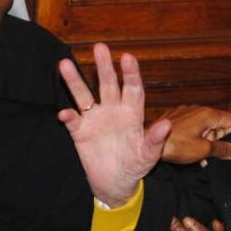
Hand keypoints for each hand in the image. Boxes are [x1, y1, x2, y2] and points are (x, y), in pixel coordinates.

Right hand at [58, 43, 170, 205]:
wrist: (116, 183)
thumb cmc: (136, 165)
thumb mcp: (148, 156)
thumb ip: (155, 141)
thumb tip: (166, 124)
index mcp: (132, 113)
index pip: (132, 89)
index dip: (131, 73)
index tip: (128, 58)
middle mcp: (112, 110)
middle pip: (107, 84)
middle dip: (103, 66)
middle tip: (99, 47)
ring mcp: (95, 119)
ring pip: (83, 96)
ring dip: (75, 81)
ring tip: (64, 64)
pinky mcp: (80, 132)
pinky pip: (73, 121)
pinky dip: (68, 117)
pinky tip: (64, 114)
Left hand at [157, 105, 230, 164]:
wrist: (146, 143)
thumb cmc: (175, 145)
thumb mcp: (203, 150)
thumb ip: (222, 149)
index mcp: (208, 114)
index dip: (230, 137)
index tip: (219, 147)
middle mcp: (197, 109)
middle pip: (218, 124)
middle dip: (215, 140)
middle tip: (204, 152)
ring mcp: (186, 112)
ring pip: (205, 127)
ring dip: (203, 141)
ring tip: (194, 154)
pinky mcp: (176, 118)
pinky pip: (192, 127)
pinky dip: (193, 138)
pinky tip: (185, 149)